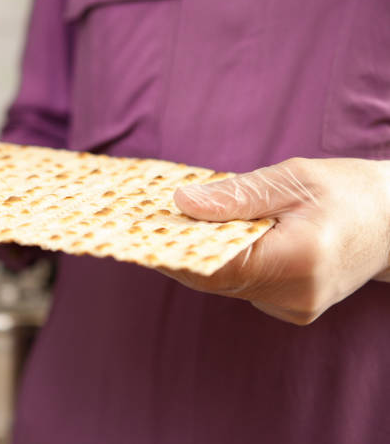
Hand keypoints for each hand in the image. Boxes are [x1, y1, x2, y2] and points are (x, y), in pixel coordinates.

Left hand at [164, 157, 389, 324]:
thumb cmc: (348, 192)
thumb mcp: (292, 180)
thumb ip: (236, 195)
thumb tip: (181, 203)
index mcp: (298, 261)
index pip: (214, 267)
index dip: (171, 251)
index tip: (139, 232)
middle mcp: (294, 296)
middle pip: (215, 277)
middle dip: (180, 249)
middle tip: (149, 221)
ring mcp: (293, 308)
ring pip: (226, 282)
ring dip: (201, 254)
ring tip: (179, 222)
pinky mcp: (292, 307)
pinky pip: (243, 284)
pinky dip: (225, 261)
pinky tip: (219, 236)